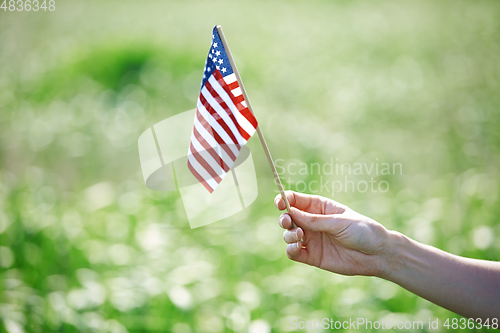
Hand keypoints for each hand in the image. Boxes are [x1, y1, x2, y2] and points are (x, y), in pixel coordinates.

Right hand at [275, 191, 391, 276]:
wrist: (377, 254)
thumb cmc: (362, 231)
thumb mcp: (339, 222)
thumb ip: (314, 220)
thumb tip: (290, 213)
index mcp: (319, 207)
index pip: (296, 200)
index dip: (284, 200)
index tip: (280, 203)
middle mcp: (312, 222)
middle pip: (288, 217)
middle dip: (284, 218)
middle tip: (288, 222)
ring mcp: (311, 239)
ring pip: (288, 235)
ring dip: (288, 235)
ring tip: (300, 236)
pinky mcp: (312, 256)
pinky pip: (293, 253)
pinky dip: (290, 250)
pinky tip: (296, 248)